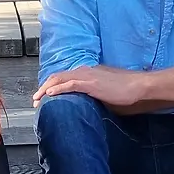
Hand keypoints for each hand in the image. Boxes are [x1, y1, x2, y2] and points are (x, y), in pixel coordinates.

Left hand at [32, 66, 147, 108]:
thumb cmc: (125, 89)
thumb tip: (85, 102)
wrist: (138, 86)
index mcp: (87, 72)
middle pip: (57, 77)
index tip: (43, 96)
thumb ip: (92, 93)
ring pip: (60, 79)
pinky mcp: (91, 83)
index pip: (63, 77)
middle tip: (35, 100)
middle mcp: (84, 71)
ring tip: (37, 99)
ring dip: (46, 89)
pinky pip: (70, 84)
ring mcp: (87, 76)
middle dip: (43, 88)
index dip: (51, 85)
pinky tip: (50, 95)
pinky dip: (58, 89)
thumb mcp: (104, 90)